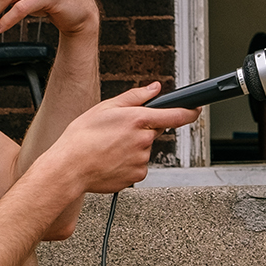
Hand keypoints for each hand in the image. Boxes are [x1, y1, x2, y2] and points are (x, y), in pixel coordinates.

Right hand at [46, 84, 197, 193]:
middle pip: (153, 132)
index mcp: (138, 120)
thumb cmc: (82, 137)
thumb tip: (154, 89)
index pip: (175, 115)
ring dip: (132, 148)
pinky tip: (110, 160)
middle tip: (117, 132)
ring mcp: (141, 160)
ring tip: (108, 147)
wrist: (69, 167)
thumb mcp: (106, 107)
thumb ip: (135, 96)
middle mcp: (143, 140)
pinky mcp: (136, 176)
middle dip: (140, 130)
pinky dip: (127, 163)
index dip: (190, 112)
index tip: (196, 109)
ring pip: (144, 150)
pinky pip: (137, 166)